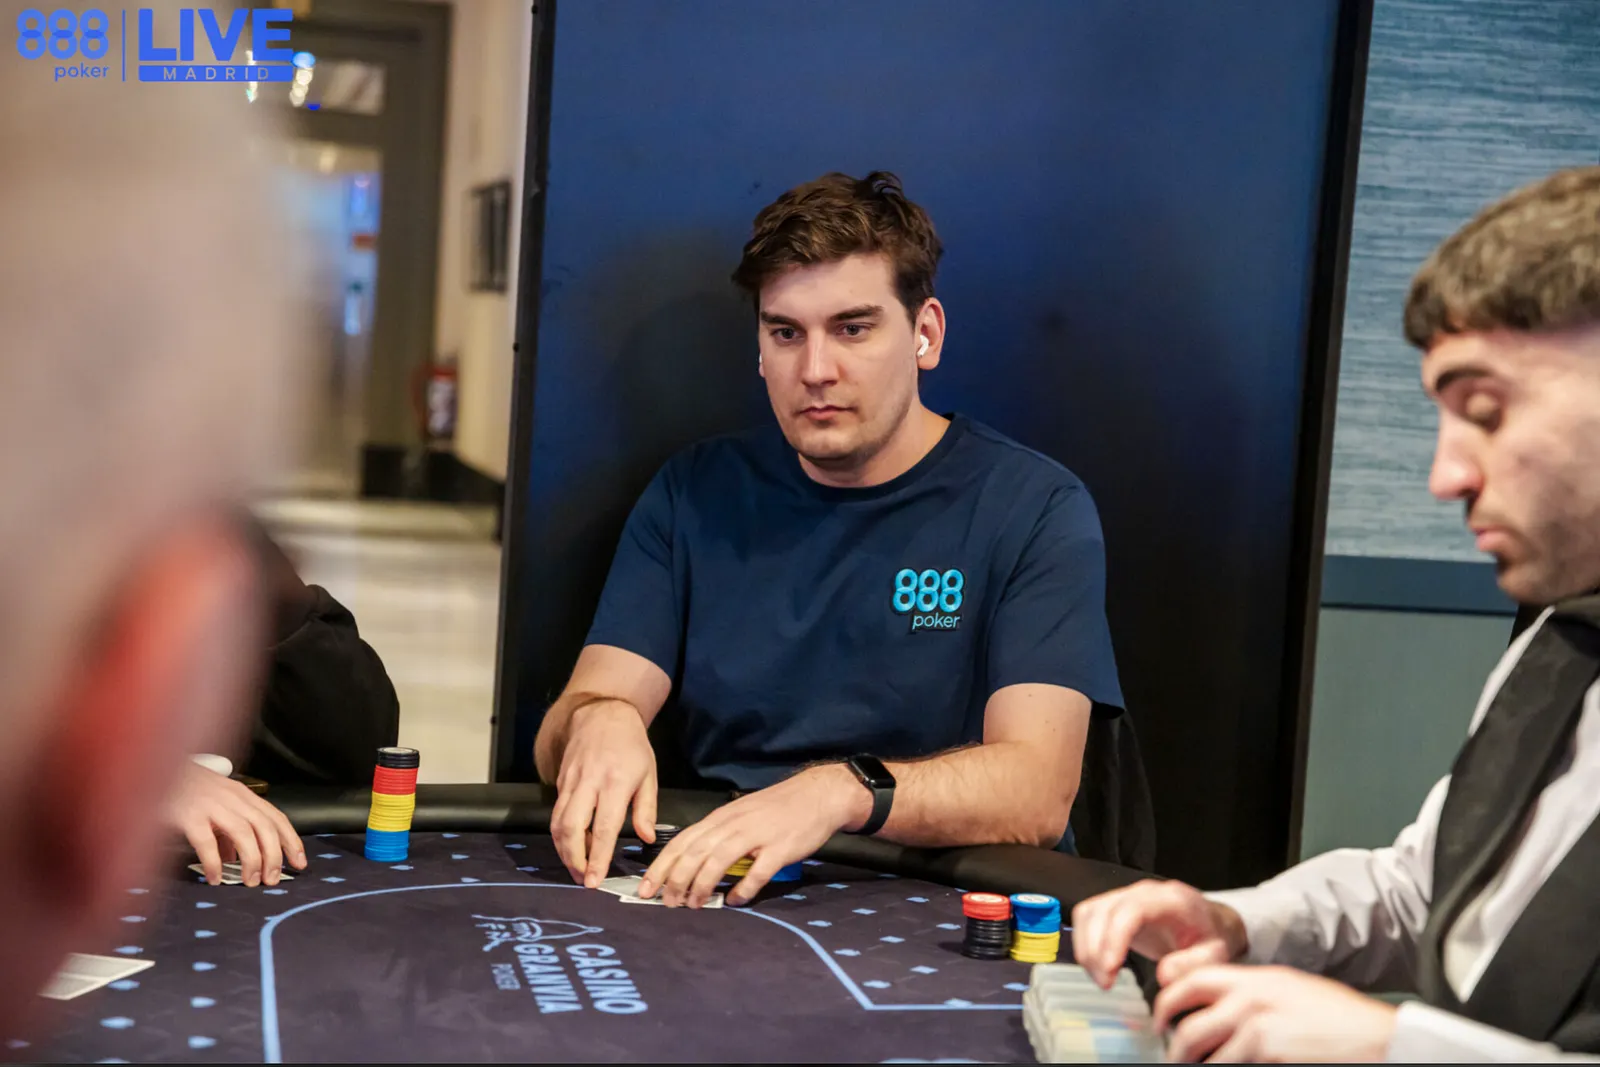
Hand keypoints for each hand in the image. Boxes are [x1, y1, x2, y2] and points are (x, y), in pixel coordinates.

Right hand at [168, 762, 305, 885]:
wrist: (153, 764)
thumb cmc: (183, 786)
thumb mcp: (213, 803)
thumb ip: (225, 830)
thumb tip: (232, 858)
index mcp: (242, 795)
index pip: (276, 818)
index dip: (291, 841)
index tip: (300, 862)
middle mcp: (232, 798)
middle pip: (264, 827)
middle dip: (274, 856)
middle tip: (273, 879)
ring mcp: (211, 805)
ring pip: (243, 833)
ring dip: (252, 860)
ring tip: (251, 882)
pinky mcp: (188, 815)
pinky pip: (206, 841)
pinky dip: (214, 862)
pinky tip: (216, 878)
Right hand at [549, 700, 656, 887]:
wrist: (602, 714)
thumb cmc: (631, 745)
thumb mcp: (649, 774)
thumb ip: (646, 809)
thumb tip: (646, 838)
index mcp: (615, 783)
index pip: (604, 827)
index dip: (598, 857)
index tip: (595, 879)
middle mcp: (589, 783)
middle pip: (571, 828)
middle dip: (573, 859)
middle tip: (582, 879)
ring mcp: (571, 782)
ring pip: (558, 822)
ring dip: (563, 850)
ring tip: (575, 868)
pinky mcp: (561, 781)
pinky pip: (556, 812)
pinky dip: (560, 834)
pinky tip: (570, 846)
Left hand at [639, 764, 865, 907]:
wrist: (817, 794)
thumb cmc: (777, 808)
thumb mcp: (740, 815)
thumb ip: (718, 837)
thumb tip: (693, 866)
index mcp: (721, 818)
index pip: (681, 841)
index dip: (661, 865)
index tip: (645, 888)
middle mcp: (733, 824)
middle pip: (694, 852)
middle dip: (675, 880)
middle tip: (665, 903)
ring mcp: (757, 835)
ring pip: (718, 860)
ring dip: (702, 885)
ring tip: (693, 905)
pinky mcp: (780, 848)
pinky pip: (757, 871)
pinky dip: (744, 888)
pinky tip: (736, 901)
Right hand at [1070, 879, 1247, 988]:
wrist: (1209, 922)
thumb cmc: (1210, 936)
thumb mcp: (1215, 953)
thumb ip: (1194, 964)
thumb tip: (1163, 975)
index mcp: (1169, 899)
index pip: (1130, 910)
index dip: (1114, 938)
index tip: (1110, 969)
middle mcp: (1142, 891)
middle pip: (1103, 910)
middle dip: (1096, 949)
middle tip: (1105, 983)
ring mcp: (1124, 895)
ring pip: (1089, 913)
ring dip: (1087, 947)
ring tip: (1102, 978)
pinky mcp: (1113, 905)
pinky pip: (1087, 917)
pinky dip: (1084, 942)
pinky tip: (1097, 966)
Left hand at [1155, 964, 1396, 1061]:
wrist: (1377, 1037)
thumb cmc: (1340, 1017)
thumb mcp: (1290, 989)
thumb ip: (1252, 992)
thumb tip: (1218, 1005)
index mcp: (1255, 979)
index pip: (1193, 980)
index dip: (1168, 1000)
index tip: (1163, 1018)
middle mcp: (1251, 1000)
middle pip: (1190, 1024)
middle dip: (1174, 1046)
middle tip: (1171, 1055)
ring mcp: (1259, 1031)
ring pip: (1206, 1055)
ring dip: (1196, 1064)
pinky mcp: (1268, 1055)